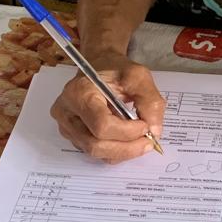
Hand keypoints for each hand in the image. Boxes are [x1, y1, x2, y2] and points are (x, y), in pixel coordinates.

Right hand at [50, 51, 164, 162]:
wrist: (99, 69)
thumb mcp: (139, 76)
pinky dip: (116, 152)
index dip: (127, 132)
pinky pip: (96, 153)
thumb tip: (154, 131)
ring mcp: (67, 127)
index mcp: (79, 92)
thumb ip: (150, 102)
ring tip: (141, 141)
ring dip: (124, 152)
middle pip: (96, 145)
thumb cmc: (115, 71)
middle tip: (148, 142)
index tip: (145, 126)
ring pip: (96, 153)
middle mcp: (67, 112)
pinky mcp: (73, 136)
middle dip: (127, 147)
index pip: (102, 124)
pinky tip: (128, 141)